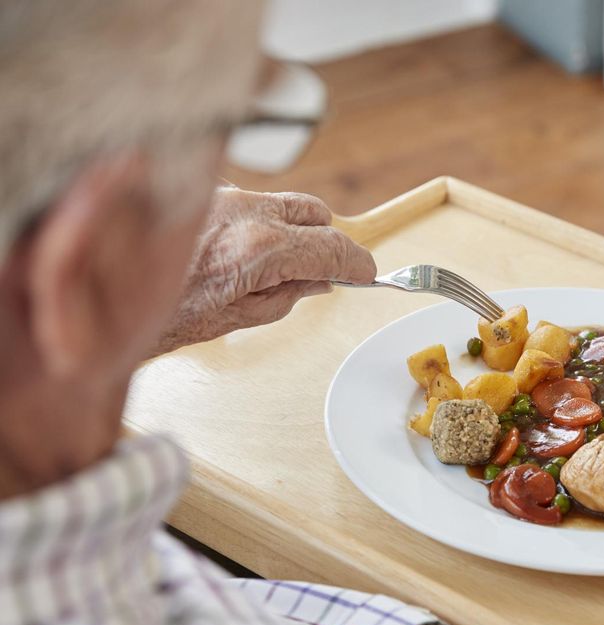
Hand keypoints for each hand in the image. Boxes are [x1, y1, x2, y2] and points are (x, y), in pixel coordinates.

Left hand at [153, 187, 375, 354]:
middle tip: (322, 269)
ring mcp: (221, 196)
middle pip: (316, 212)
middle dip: (326, 239)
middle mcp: (244, 212)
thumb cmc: (163, 317)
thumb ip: (289, 295)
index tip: (366, 274)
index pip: (332, 246)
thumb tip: (319, 282)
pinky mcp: (200, 191)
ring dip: (292, 227)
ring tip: (276, 262)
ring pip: (282, 201)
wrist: (102, 298)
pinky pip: (246, 200)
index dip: (357, 262)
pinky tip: (235, 248)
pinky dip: (255, 221)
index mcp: (261, 250)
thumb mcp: (240, 318)